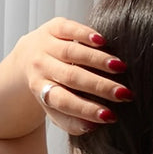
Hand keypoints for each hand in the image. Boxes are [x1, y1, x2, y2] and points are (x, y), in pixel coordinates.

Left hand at [15, 17, 132, 134]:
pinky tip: (102, 42)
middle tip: (124, 93)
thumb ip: (73, 123)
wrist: (28, 59)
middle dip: (100, 86)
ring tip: (121, 68)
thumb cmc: (52, 89)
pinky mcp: (53, 27)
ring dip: (98, 60)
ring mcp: (44, 45)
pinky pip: (68, 29)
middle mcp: (40, 66)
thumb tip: (93, 127)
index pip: (64, 101)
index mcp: (41, 90)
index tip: (110, 116)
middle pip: (71, 77)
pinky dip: (85, 34)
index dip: (87, 109)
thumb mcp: (57, 110)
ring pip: (72, 52)